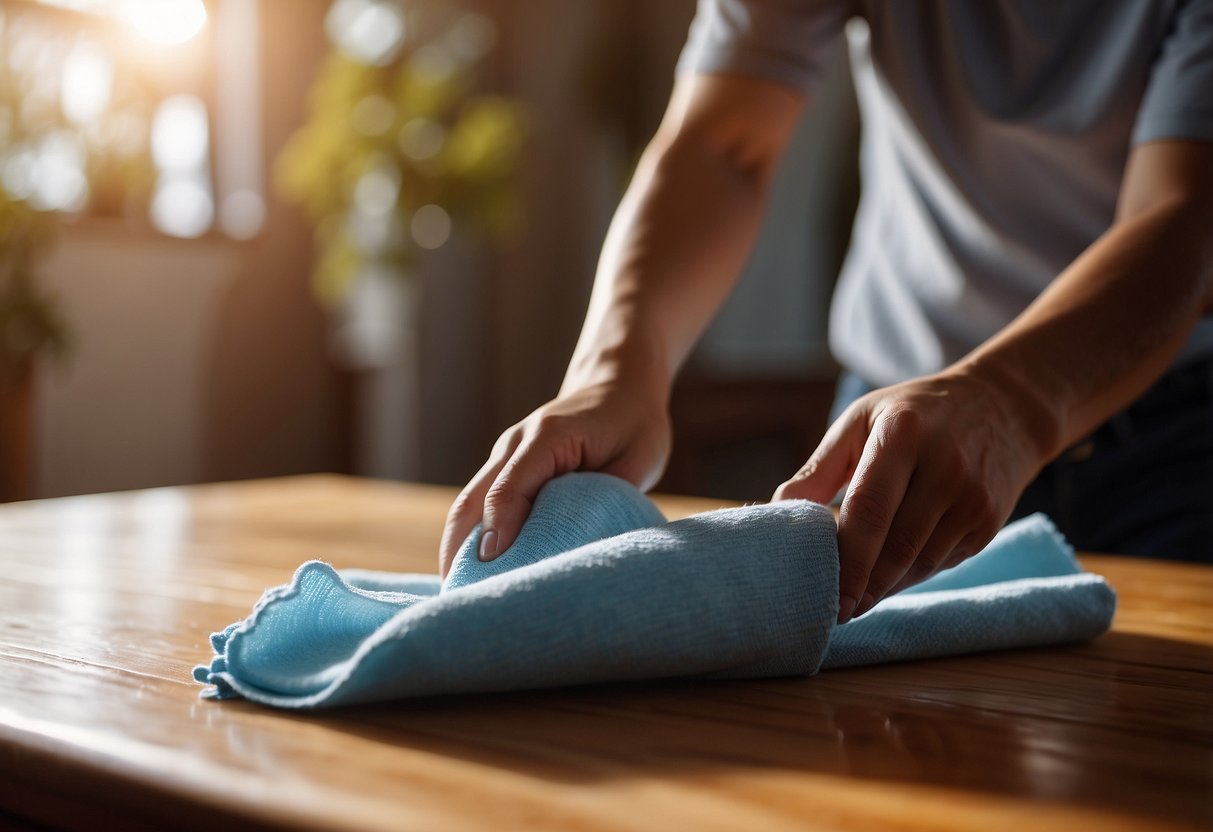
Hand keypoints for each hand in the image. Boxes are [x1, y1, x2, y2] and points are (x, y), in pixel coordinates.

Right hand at [438, 380, 671, 577]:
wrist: (617, 385)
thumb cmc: (634, 424)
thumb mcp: (638, 457)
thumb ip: (611, 494)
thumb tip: (583, 542)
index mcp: (548, 437)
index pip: (510, 488)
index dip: (500, 529)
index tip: (493, 568)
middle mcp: (515, 443)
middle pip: (472, 499)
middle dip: (461, 549)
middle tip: (462, 598)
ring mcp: (504, 454)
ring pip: (466, 504)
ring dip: (457, 548)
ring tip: (458, 596)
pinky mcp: (504, 468)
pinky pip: (477, 504)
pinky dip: (468, 538)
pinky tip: (468, 573)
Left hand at [773, 367, 1048, 622]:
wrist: (1004, 406)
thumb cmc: (915, 414)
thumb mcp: (863, 420)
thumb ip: (820, 467)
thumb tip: (778, 508)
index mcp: (903, 434)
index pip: (869, 510)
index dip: (846, 559)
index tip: (826, 595)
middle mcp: (944, 467)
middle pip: (896, 546)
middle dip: (862, 586)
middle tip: (835, 611)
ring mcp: (972, 497)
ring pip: (920, 562)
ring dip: (884, 587)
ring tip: (855, 599)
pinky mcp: (989, 521)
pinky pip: (941, 562)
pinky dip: (910, 575)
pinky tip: (888, 579)